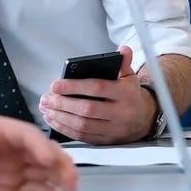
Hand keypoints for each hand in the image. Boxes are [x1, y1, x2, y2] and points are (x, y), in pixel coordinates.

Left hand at [0, 116, 77, 190]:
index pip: (26, 135)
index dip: (40, 146)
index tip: (50, 159)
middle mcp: (9, 149)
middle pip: (42, 153)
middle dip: (59, 165)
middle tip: (71, 181)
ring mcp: (10, 170)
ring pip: (42, 173)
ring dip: (57, 180)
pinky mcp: (6, 190)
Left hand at [40, 46, 156, 144]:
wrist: (144, 119)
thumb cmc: (130, 95)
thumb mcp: (130, 77)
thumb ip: (123, 63)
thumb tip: (123, 50)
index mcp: (126, 94)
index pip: (97, 88)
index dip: (74, 87)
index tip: (55, 85)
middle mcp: (121, 112)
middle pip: (87, 109)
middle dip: (62, 104)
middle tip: (46, 98)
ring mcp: (114, 129)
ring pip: (83, 125)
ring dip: (60, 117)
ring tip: (46, 108)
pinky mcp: (107, 140)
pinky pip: (83, 136)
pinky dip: (65, 129)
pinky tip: (54, 120)